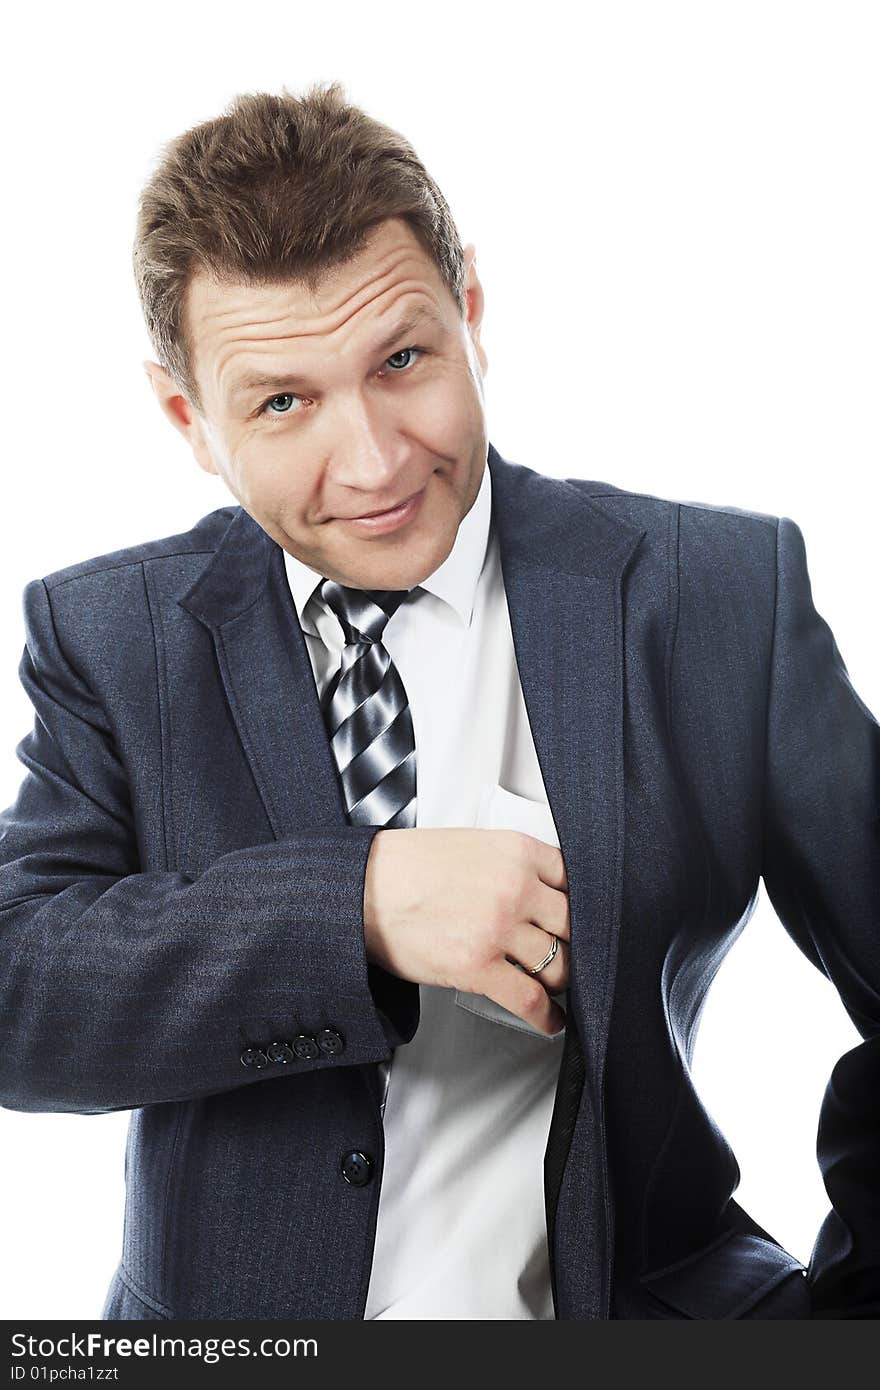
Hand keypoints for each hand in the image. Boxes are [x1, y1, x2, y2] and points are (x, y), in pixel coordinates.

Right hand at [363, 827, 569, 1035]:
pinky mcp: (478, 967)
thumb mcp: (472, 846)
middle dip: (575, 943)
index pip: (574, 879)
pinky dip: (546, 1016)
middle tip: (573, 954)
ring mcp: (498, 929)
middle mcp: (514, 888)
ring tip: (558, 988)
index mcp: (515, 852)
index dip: (582, 904)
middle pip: (573, 924)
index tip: (583, 918)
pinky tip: (550, 1019)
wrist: (361, 890)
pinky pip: (531, 999)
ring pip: (558, 964)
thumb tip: (539, 891)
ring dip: (561, 980)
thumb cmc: (406, 867)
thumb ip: (511, 864)